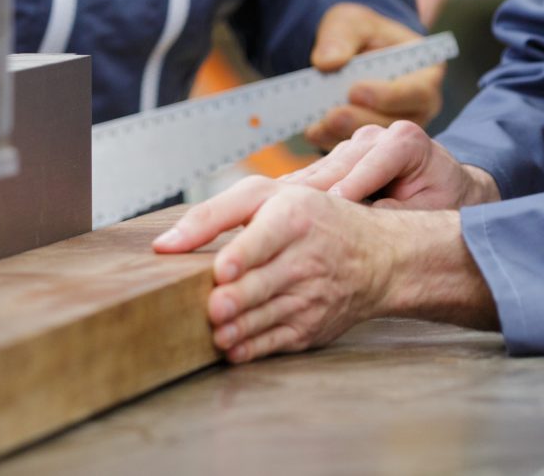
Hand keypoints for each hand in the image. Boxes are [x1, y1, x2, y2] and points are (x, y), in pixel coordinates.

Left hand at [152, 175, 490, 362]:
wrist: (378, 256)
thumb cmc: (313, 219)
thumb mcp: (266, 196)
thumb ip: (212, 214)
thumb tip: (165, 244)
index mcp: (293, 217)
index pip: (264, 239)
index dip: (242, 257)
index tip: (223, 270)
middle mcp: (304, 259)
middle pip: (262, 285)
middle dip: (237, 300)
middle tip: (214, 308)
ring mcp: (310, 297)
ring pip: (267, 318)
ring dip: (240, 329)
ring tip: (216, 332)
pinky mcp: (311, 328)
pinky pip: (277, 341)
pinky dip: (252, 348)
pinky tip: (232, 347)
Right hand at [284, 119, 498, 210]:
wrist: (446, 191)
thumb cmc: (443, 202)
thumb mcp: (432, 212)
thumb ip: (400, 212)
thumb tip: (365, 216)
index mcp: (406, 141)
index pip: (373, 163)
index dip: (352, 186)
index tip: (331, 207)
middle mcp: (376, 136)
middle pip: (340, 164)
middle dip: (316, 191)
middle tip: (286, 214)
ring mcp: (354, 145)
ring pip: (322, 169)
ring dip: (298, 193)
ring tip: (272, 213)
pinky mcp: (338, 159)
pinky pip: (315, 177)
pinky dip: (296, 195)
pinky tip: (273, 209)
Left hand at [304, 4, 443, 147]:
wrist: (350, 50)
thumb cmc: (361, 33)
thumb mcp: (350, 22)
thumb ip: (340, 37)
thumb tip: (327, 62)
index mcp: (427, 73)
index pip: (418, 91)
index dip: (388, 95)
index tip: (355, 91)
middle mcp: (418, 107)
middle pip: (397, 123)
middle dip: (361, 120)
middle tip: (332, 115)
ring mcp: (397, 128)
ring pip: (377, 143)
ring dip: (345, 135)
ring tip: (318, 125)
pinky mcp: (375, 144)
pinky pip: (358, 150)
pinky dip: (333, 141)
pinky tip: (313, 132)